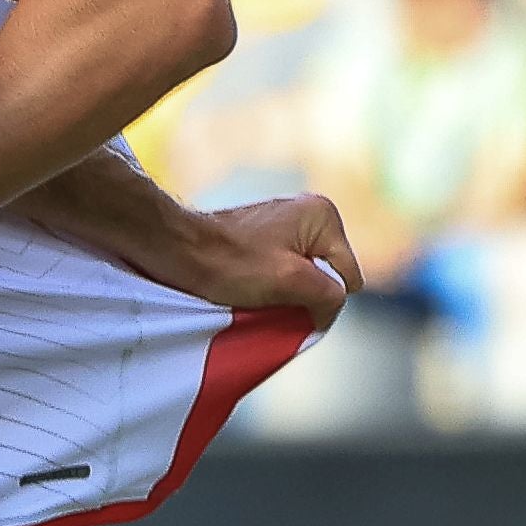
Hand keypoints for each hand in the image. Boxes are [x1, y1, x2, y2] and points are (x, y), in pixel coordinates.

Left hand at [171, 193, 362, 316]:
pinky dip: (271, 288)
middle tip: (271, 299)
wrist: (177, 249)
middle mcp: (310, 215)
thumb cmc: (230, 263)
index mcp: (324, 216)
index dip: (323, 300)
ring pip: (304, 280)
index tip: (287, 299)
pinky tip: (249, 290)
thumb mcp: (291, 282)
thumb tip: (330, 310)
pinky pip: (284, 275)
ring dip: (285, 296)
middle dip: (304, 297)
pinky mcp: (266, 240)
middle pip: (327, 278)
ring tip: (257, 294)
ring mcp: (287, 227)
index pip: (347, 279)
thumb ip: (328, 295)